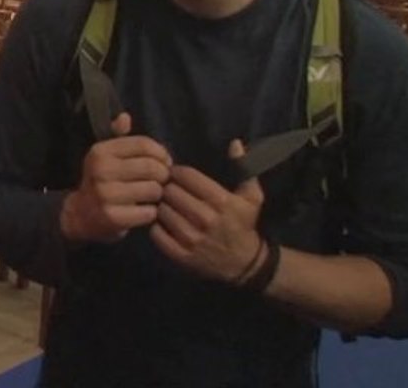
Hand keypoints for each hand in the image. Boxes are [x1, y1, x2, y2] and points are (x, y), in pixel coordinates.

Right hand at [61, 112, 171, 242]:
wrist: (80, 215)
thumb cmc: (101, 182)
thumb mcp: (105, 156)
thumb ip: (118, 136)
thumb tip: (125, 117)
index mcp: (100, 151)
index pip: (144, 145)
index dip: (161, 153)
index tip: (164, 162)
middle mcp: (100, 171)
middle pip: (152, 167)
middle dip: (163, 175)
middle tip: (160, 181)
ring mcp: (105, 195)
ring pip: (153, 190)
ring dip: (157, 195)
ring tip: (149, 196)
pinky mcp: (112, 218)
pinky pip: (149, 212)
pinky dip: (150, 213)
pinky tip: (141, 211)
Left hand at [151, 139, 264, 282]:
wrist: (244, 264)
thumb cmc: (244, 224)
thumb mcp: (252, 196)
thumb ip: (244, 167)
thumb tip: (235, 143)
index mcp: (221, 201)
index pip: (185, 176)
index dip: (177, 173)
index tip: (175, 175)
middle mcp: (205, 218)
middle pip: (170, 192)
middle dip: (167, 188)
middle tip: (167, 190)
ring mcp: (192, 238)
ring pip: (161, 211)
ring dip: (161, 206)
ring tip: (165, 206)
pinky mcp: (181, 255)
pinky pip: (156, 233)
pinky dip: (156, 226)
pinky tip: (163, 223)